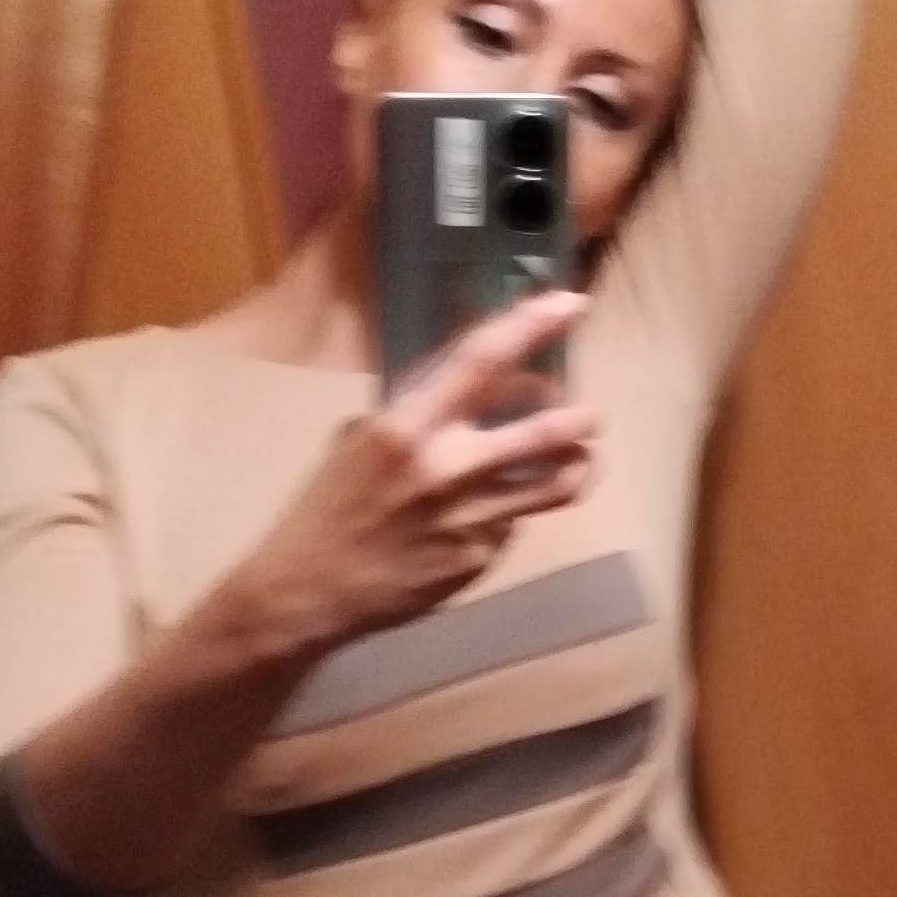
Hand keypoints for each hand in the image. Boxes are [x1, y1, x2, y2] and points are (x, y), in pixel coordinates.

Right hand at [251, 293, 596, 652]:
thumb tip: (471, 379)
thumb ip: (417, 408)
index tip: (569, 304)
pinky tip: (491, 513)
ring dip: (576, 464)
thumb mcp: (361, 439)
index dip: (531, 326)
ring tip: (576, 457)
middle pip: (544, 432)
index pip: (482, 362)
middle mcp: (445, 470)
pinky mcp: (479, 560)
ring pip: (555, 485)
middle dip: (580, 416)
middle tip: (588, 412)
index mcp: (407, 428)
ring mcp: (469, 520)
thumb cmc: (329, 506)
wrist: (308, 592)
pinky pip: (515, 524)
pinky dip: (513, 510)